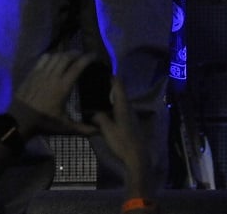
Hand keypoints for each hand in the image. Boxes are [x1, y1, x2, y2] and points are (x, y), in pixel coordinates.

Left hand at [7, 51, 98, 137]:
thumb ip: (82, 128)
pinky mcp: (32, 74)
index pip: (78, 66)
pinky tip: (54, 60)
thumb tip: (98, 131)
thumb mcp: (64, 126)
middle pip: (67, 57)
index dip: (88, 58)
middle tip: (83, 56)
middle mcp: (53, 76)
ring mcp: (41, 73)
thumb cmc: (43, 122)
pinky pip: (43, 59)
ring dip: (65, 54)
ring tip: (70, 57)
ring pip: (55, 56)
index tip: (94, 56)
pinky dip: (51, 56)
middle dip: (77, 53)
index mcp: (63, 86)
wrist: (19, 121)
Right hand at [91, 76, 155, 198]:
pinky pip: (118, 109)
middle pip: (118, 92)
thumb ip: (98, 117)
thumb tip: (89, 112)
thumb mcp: (107, 129)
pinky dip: (110, 107)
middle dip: (107, 86)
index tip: (101, 70)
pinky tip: (101, 111)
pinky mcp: (128, 122)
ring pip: (117, 101)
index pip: (118, 85)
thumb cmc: (122, 141)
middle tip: (93, 83)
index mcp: (123, 105)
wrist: (136, 156)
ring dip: (108, 97)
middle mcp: (127, 106)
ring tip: (93, 96)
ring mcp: (129, 114)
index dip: (111, 76)